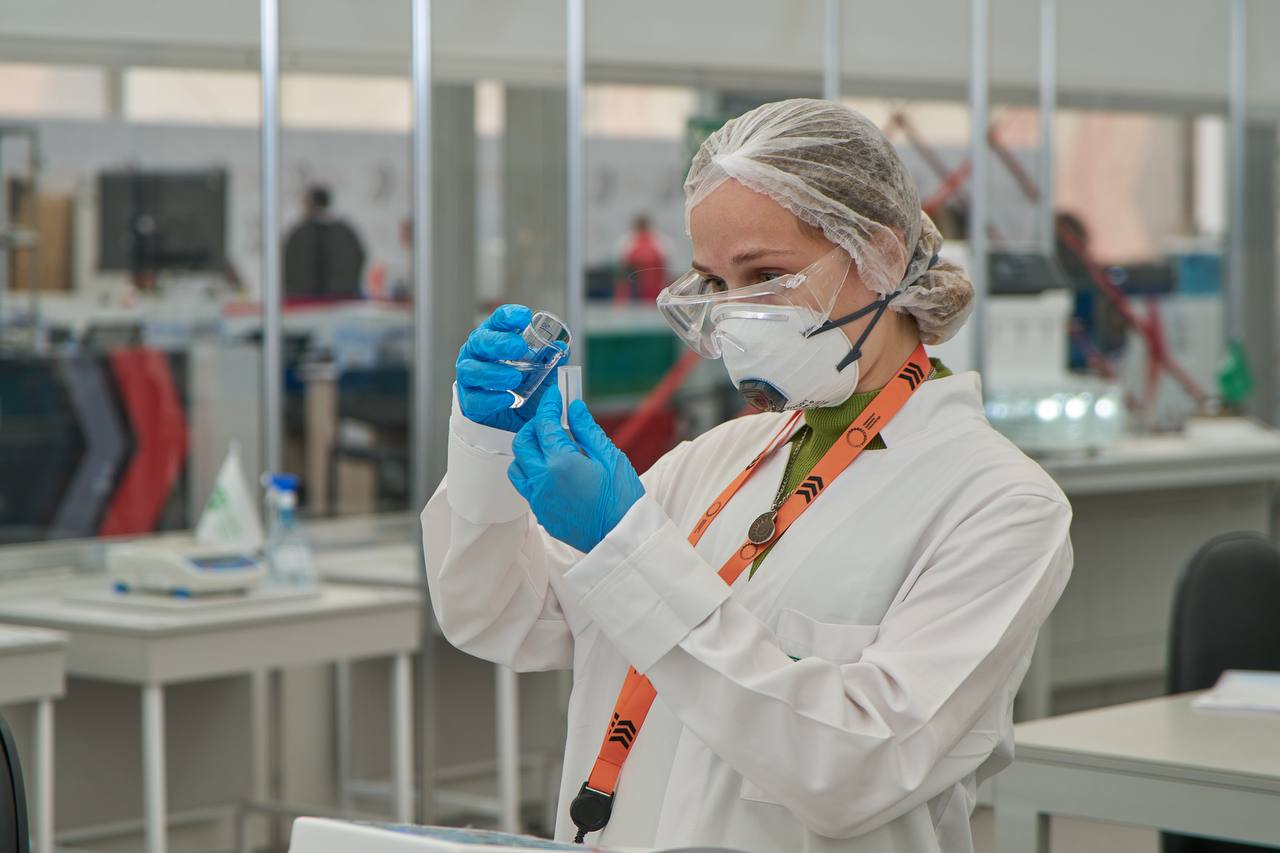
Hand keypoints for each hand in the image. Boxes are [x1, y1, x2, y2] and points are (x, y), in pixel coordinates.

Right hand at [456, 304, 559, 432]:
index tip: (525, 317)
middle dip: (499, 342)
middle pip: (480, 341)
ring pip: (470, 370)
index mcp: (495, 338)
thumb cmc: (527, 385)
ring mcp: (470, 377)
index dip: (509, 316)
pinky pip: (474, 399)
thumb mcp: (543, 371)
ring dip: (493, 373)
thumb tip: (562, 346)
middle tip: (519, 347)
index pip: (498, 320)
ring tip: (515, 379)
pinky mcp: (469, 401)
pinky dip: (492, 399)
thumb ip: (551, 359)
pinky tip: (508, 399)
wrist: (519, 418)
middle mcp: (478, 353)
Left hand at [508, 386, 644, 552]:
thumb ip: (587, 431)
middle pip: (522, 443)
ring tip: (549, 447)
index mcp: (561, 463)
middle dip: (535, 426)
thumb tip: (574, 409)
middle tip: (552, 420)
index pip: (546, 424)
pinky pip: (526, 487)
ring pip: (518, 466)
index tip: (556, 395)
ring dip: (528, 451)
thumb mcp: (611, 458)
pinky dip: (533, 472)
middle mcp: (543, 480)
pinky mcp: (541, 514)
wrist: (622, 539)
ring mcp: (539, 499)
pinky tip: (553, 471)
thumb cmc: (622, 499)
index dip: (550, 406)